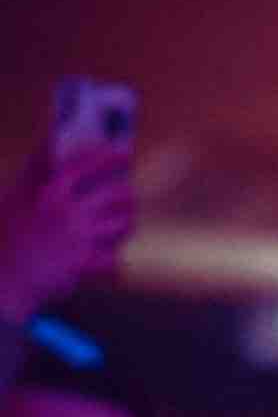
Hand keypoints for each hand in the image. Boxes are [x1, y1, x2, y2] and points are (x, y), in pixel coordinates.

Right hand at [0, 143, 136, 323]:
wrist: (0, 279)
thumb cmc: (8, 234)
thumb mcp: (16, 195)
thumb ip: (38, 168)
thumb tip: (53, 138)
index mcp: (49, 190)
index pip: (89, 163)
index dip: (110, 156)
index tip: (125, 153)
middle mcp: (67, 210)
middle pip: (119, 193)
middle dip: (126, 196)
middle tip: (126, 196)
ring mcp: (78, 237)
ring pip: (124, 223)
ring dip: (123, 225)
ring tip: (118, 226)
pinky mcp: (84, 264)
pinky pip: (115, 257)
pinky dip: (112, 260)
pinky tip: (105, 259)